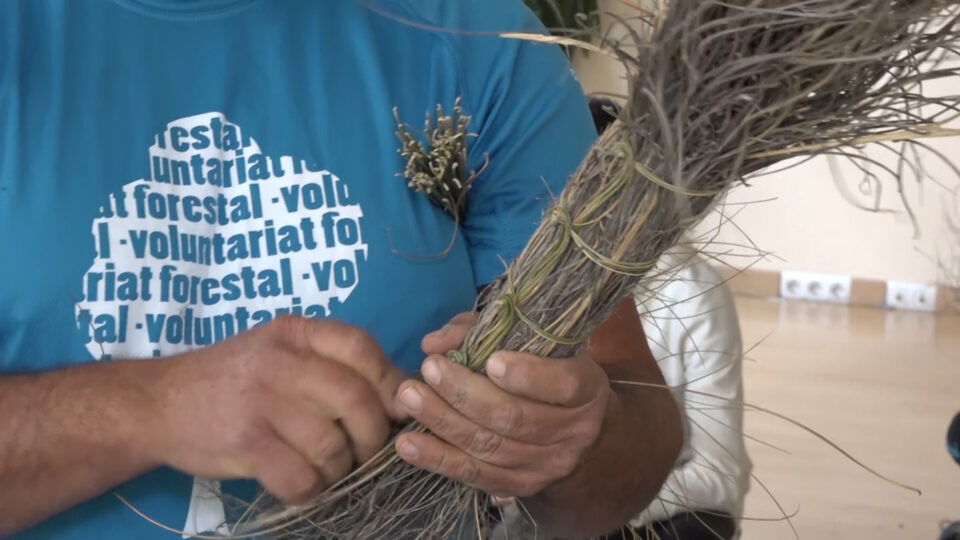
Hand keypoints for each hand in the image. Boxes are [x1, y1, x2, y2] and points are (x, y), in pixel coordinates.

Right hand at [146, 315, 404, 502]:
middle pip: (357, 400)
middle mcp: (281, 361)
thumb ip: (331, 362)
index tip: (393, 409)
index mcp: (295, 332)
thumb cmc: (233, 378)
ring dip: (340, 468)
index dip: (388, 382)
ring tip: (327, 468)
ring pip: (333, 445)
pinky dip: (311, 488)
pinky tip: (302, 482)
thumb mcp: (279, 349)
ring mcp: (261, 401)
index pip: (361, 347)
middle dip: (373, 435)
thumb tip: (399, 393)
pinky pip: (301, 477)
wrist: (158, 403)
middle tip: (364, 451)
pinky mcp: (245, 443)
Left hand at [393, 313, 610, 496]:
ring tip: (409, 398)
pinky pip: (475, 475)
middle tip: (429, 369)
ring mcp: (548, 465)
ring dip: (443, 422)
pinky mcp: (522, 487)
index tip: (490, 360)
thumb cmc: (546, 368)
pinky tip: (407, 445)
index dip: (528, 375)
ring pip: (489, 447)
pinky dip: (438, 460)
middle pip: (514, 418)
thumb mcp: (530, 341)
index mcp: (586, 388)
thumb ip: (483, 331)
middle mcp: (574, 431)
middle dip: (465, 394)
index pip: (563, 385)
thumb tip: (436, 342)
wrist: (576, 428)